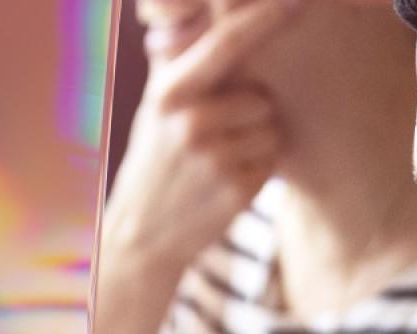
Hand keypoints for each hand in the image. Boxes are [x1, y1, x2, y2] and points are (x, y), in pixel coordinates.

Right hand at [101, 0, 297, 287]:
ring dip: (255, 144)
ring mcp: (214, 156)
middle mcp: (191, 119)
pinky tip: (224, 181)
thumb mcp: (157, 103)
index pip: (227, 43)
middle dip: (249, 114)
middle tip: (211, 137)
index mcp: (170, 90)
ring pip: (271, 131)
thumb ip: (179, 57)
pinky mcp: (236, 188)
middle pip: (262, 98)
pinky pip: (272, 161)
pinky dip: (258, 171)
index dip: (267, 17)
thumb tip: (193, 9)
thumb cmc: (158, 155)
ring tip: (216, 160)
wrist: (144, 230)